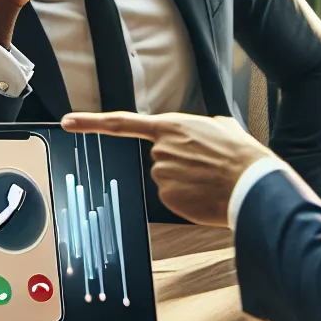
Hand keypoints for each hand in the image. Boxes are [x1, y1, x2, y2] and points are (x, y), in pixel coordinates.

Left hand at [61, 112, 273, 226]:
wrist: (253, 185)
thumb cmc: (242, 155)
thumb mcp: (224, 127)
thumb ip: (203, 127)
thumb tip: (208, 131)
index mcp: (171, 127)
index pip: (121, 123)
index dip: (90, 122)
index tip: (67, 122)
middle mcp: (159, 151)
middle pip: (159, 157)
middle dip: (179, 162)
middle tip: (207, 165)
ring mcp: (162, 176)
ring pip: (167, 178)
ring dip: (185, 180)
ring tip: (211, 178)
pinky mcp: (168, 199)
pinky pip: (174, 197)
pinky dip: (188, 197)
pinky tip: (206, 194)